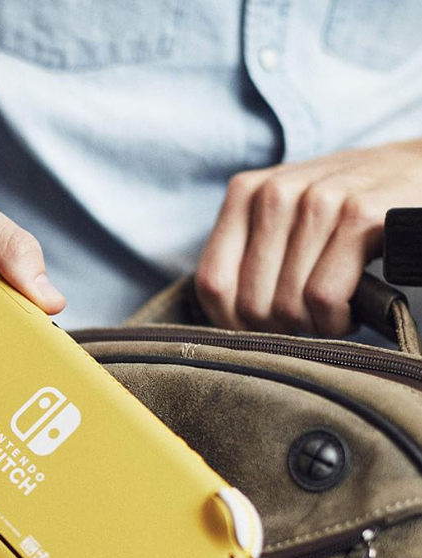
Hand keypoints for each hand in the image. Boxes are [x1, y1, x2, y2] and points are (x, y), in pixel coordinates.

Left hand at [195, 138, 421, 335]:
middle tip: (306, 320)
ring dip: (312, 326)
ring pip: (286, 305)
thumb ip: (246, 258)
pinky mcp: (360, 216)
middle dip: (279, 327)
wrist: (417, 174)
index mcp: (245, 193)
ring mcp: (318, 201)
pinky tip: (349, 309)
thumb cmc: (342, 214)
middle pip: (250, 303)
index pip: (211, 284)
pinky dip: (337, 320)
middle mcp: (275, 193)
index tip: (259, 330)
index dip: (231, 323)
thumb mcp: (284, 223)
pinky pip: (324, 298)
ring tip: (330, 313)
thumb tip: (223, 320)